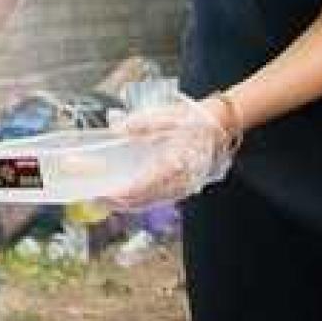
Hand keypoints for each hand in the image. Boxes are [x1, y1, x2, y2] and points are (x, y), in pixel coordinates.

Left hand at [96, 93, 235, 210]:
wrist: (220, 125)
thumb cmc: (193, 119)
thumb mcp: (165, 116)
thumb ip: (139, 125)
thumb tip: (116, 129)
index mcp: (172, 163)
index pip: (142, 186)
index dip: (123, 193)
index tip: (106, 194)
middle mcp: (178, 180)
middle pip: (145, 199)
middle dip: (122, 202)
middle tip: (101, 199)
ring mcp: (183, 185)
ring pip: (153, 202)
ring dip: (131, 204)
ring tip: (112, 201)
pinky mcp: (185, 185)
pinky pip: (162, 198)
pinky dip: (145, 201)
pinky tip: (132, 198)